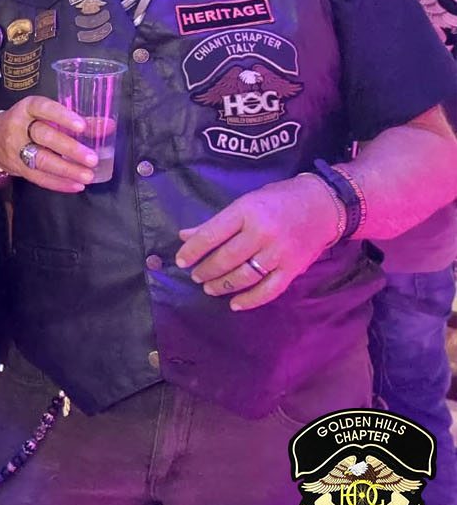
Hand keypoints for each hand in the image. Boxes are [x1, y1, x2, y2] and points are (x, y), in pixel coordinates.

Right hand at [0, 96, 96, 191]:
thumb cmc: (27, 123)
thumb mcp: (44, 116)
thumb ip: (76, 120)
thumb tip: (109, 125)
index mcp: (26, 109)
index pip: (43, 108)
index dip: (62, 116)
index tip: (82, 126)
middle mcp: (18, 127)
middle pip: (44, 136)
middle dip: (69, 148)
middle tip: (92, 158)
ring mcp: (15, 150)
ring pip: (41, 160)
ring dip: (66, 169)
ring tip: (88, 175)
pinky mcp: (17, 169)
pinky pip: (38, 178)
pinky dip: (58, 183)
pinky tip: (76, 186)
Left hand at [175, 174, 340, 310]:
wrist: (323, 205)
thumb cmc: (278, 200)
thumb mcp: (245, 202)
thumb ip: (216, 222)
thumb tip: (185, 236)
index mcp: (247, 211)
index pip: (211, 234)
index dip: (192, 251)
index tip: (180, 261)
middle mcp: (262, 233)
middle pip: (226, 258)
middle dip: (206, 270)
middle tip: (196, 276)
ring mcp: (280, 252)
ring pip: (245, 276)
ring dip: (223, 285)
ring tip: (210, 288)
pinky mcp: (294, 268)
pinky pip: (269, 290)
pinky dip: (251, 299)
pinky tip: (235, 304)